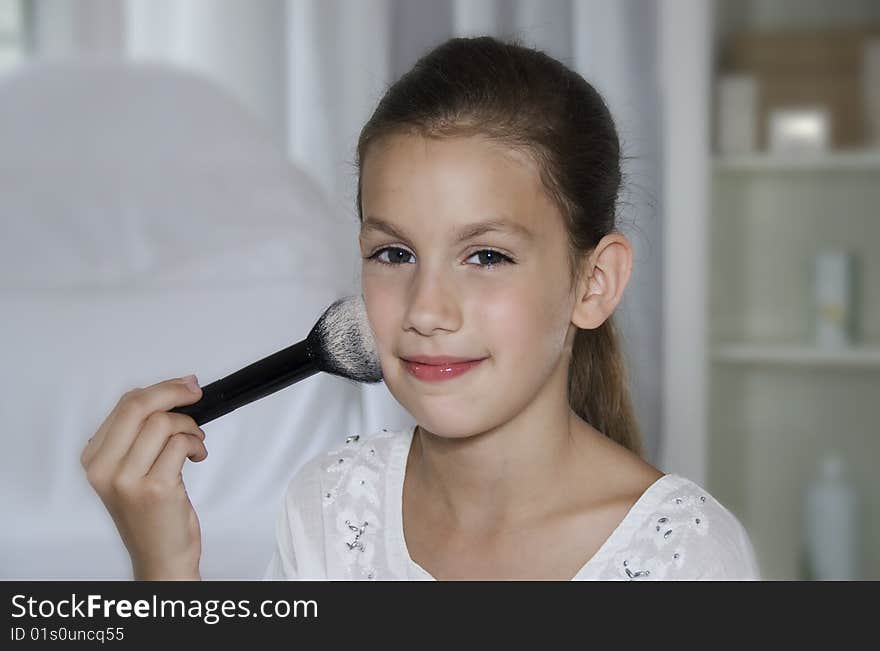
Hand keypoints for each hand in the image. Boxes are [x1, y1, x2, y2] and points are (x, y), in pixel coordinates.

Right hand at [81, 376, 206, 579]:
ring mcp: (128, 480)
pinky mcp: (155, 488)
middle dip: (174, 392)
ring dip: (189, 428)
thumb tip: (168, 392)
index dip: (159, 388)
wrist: (160, 557)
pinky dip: (196, 444)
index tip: (182, 386)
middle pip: (138, 406)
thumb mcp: (130, 471)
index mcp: (94, 459)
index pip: (124, 405)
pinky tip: (196, 456)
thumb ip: (138, 435)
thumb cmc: (150, 514)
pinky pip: (180, 444)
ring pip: (163, 423)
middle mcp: (104, 469)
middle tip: (195, 392)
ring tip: (194, 443)